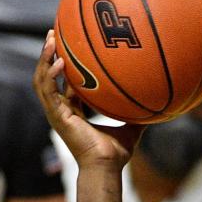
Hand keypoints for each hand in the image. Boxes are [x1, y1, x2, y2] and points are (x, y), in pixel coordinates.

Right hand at [33, 31, 143, 168]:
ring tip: (51, 40)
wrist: (106, 168)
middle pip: (49, 76)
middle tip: (54, 34)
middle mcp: (62, 110)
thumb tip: (158, 108)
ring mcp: (57, 113)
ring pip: (42, 80)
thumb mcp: (130, 130)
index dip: (65, 65)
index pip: (64, 83)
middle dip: (49, 55)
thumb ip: (137, 117)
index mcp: (74, 112)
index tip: (70, 46)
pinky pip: (48, 91)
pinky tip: (60, 61)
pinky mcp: (56, 117)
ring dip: (45, 59)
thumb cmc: (116, 155)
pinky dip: (52, 75)